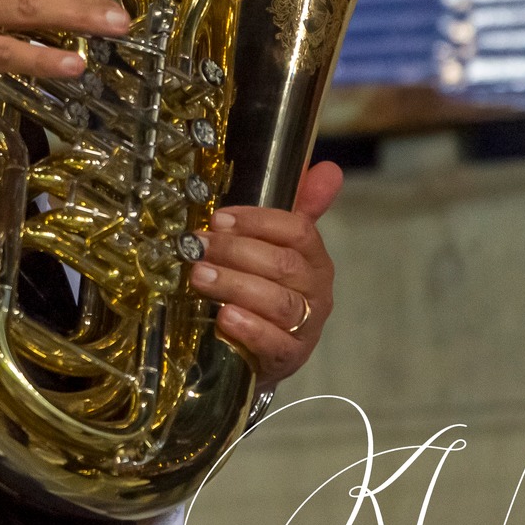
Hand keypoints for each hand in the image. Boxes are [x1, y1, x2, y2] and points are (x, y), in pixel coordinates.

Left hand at [192, 161, 341, 388]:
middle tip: (196, 245)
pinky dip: (248, 328)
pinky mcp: (289, 357)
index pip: (298, 231)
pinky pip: (273, 342)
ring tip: (198, 275)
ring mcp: (305, 326)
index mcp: (314, 258)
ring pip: (276, 302)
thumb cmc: (266, 288)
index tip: (219, 218)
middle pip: (282, 265)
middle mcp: (316, 291)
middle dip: (235, 252)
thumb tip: (328, 168)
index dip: (258, 222)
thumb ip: (298, 207)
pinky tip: (224, 317)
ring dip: (234, 285)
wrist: (260, 350)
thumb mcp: (277, 246)